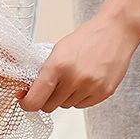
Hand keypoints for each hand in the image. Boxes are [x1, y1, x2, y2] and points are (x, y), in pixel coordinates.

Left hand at [17, 9, 139, 112]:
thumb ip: (44, 72)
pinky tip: (84, 82)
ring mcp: (90, 87)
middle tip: (51, 87)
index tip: (25, 101)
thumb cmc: (85, 39)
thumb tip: (29, 91)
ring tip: (73, 78)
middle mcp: (74, 79)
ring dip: (65, 97)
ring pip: (66, 106)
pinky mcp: (104, 93)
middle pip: (49, 106)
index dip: (27, 104)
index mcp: (57, 66)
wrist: (115, 32)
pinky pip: (82, 105)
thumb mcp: (57, 50)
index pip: (35, 99)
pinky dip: (80, 97)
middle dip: (46, 99)